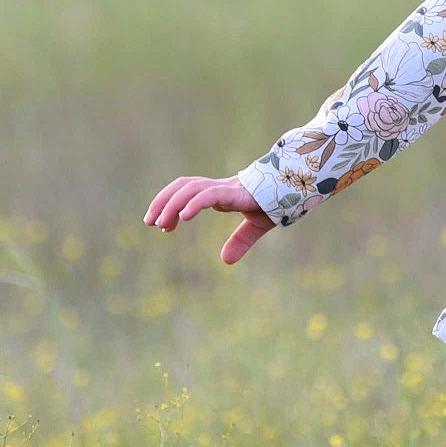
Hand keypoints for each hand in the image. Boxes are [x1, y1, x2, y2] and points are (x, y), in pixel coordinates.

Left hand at [144, 175, 272, 265]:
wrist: (296, 190)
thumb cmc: (276, 204)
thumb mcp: (254, 227)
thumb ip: (240, 241)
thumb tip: (225, 261)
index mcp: (220, 192)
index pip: (188, 190)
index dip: (170, 204)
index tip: (161, 226)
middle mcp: (220, 186)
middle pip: (183, 185)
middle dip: (163, 201)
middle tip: (149, 222)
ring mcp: (227, 187)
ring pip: (192, 188)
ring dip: (173, 204)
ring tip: (161, 223)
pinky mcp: (236, 191)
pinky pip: (210, 194)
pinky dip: (194, 203)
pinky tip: (184, 217)